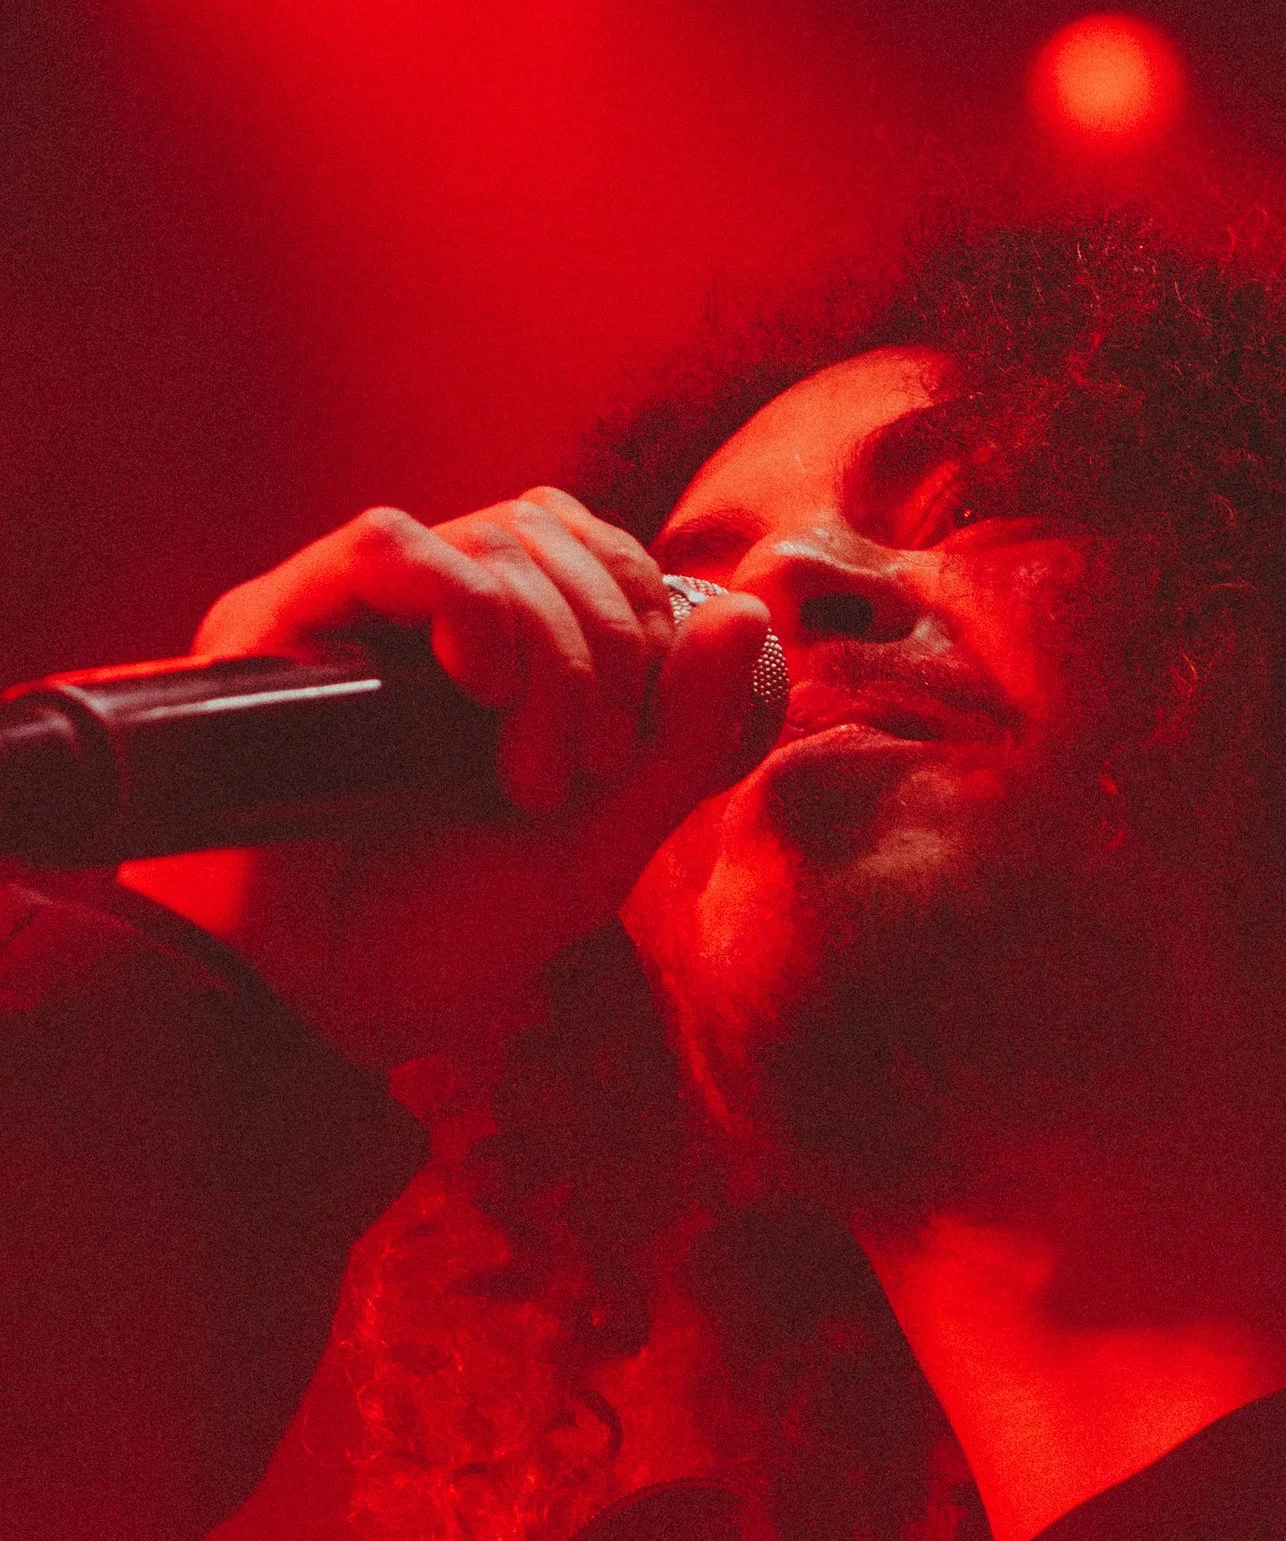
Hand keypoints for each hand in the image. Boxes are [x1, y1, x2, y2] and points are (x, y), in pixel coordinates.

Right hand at [118, 491, 770, 1062]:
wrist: (328, 1003)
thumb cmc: (453, 929)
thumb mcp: (603, 840)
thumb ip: (684, 738)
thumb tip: (751, 609)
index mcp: (502, 651)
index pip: (603, 556)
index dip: (650, 622)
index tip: (634, 751)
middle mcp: (425, 616)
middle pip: (558, 538)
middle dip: (612, 652)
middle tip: (589, 773)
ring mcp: (354, 615)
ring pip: (494, 541)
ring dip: (554, 656)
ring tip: (530, 779)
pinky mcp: (278, 625)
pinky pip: (388, 545)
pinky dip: (463, 605)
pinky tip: (478, 690)